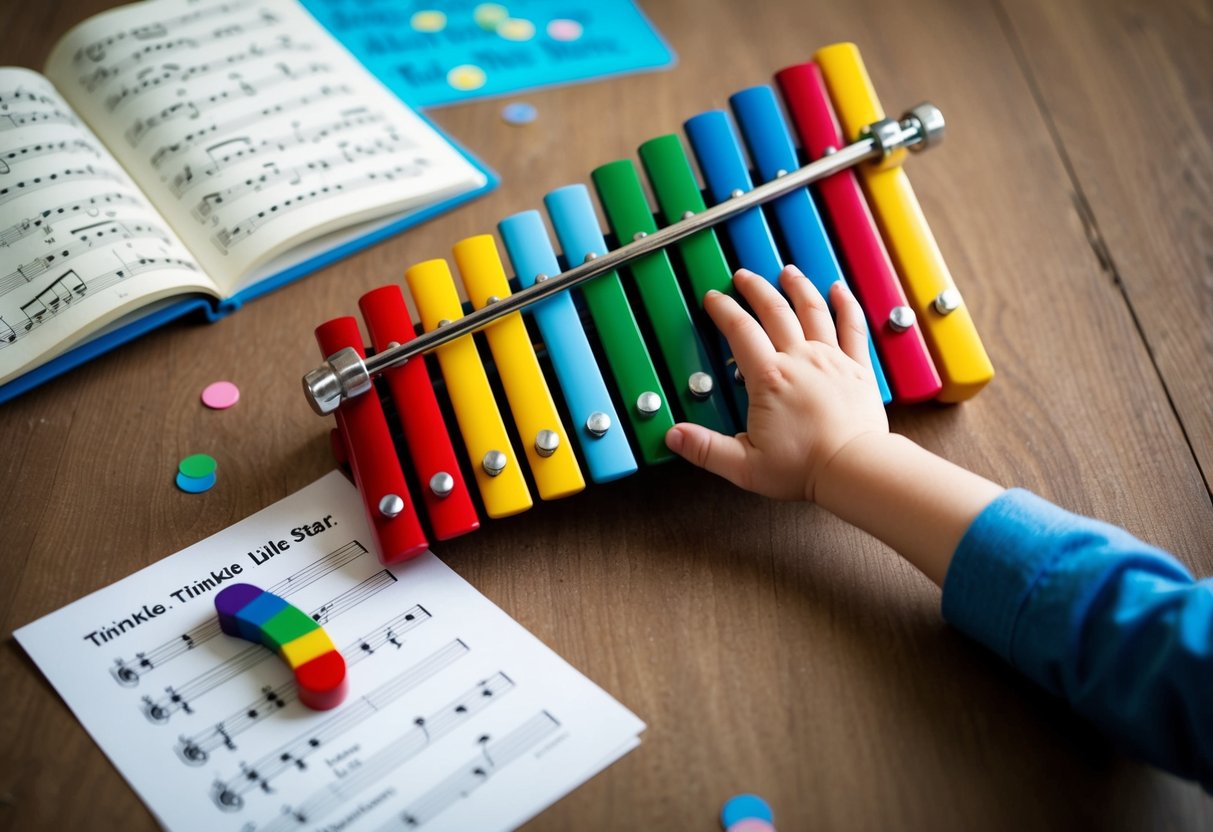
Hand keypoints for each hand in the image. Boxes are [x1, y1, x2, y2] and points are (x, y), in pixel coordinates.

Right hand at [665, 265, 888, 501]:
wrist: (854, 469)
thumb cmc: (803, 468)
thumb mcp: (744, 465)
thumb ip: (706, 449)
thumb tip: (673, 436)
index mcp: (768, 378)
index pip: (740, 331)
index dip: (723, 310)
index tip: (713, 298)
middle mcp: (800, 359)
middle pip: (775, 311)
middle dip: (755, 289)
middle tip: (743, 276)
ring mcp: (831, 359)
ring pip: (813, 310)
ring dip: (798, 287)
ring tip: (787, 271)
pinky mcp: (858, 367)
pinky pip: (852, 326)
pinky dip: (845, 304)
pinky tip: (839, 289)